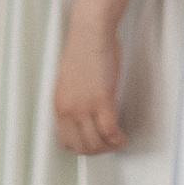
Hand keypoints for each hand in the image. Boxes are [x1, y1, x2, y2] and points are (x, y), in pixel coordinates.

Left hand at [51, 15, 127, 155]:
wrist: (90, 32)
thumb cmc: (83, 49)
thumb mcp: (69, 81)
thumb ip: (74, 100)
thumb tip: (83, 115)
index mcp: (59, 104)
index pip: (65, 142)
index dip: (81, 149)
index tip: (92, 146)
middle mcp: (68, 109)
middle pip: (83, 147)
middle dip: (98, 152)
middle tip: (109, 146)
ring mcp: (84, 106)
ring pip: (98, 142)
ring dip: (111, 147)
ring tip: (119, 142)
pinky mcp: (102, 100)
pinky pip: (111, 131)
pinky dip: (119, 139)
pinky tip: (124, 136)